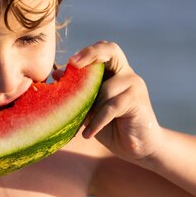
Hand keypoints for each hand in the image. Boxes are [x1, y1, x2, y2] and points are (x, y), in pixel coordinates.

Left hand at [67, 41, 161, 162]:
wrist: (139, 147)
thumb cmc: (111, 126)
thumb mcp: (90, 110)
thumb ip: (77, 92)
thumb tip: (56, 74)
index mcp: (114, 71)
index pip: (103, 49)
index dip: (88, 51)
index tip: (71, 62)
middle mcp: (126, 73)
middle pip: (111, 50)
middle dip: (91, 53)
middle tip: (73, 65)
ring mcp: (134, 84)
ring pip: (104, 88)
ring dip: (90, 106)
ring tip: (81, 123)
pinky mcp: (137, 100)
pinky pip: (110, 107)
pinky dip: (97, 121)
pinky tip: (87, 134)